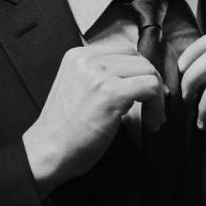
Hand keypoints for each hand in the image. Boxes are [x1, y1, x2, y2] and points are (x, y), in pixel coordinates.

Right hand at [22, 46, 165, 196]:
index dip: (140, 73)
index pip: (124, 52)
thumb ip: (102, 77)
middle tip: (153, 109)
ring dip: (156, 98)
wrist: (47, 153)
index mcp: (78, 56)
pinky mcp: (111, 92)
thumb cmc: (65, 132)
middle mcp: (88, 59)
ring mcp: (99, 74)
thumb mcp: (78, 89)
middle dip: (152, 83)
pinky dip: (157, 106)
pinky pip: (151, 87)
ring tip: (151, 119)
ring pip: (149, 72)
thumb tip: (141, 75)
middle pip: (139, 60)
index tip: (147, 94)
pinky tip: (151, 123)